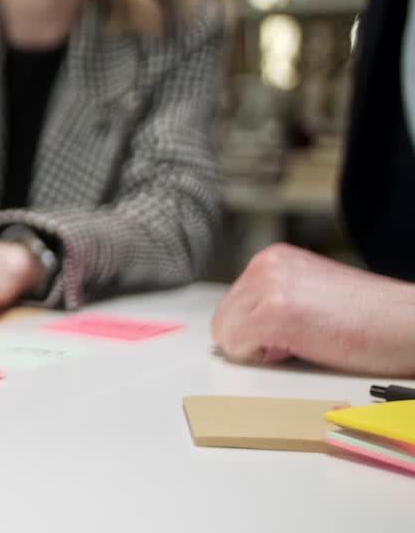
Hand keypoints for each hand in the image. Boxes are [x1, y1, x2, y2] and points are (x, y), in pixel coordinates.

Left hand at [212, 244, 414, 375]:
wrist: (410, 323)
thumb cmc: (371, 318)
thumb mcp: (311, 292)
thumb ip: (274, 297)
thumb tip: (241, 325)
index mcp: (273, 259)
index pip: (230, 306)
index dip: (257, 331)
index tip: (292, 331)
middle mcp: (266, 265)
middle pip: (223, 320)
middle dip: (254, 340)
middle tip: (300, 340)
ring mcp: (269, 286)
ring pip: (226, 334)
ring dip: (260, 350)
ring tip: (304, 341)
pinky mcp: (276, 312)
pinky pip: (237, 347)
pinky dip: (264, 359)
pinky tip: (301, 347)